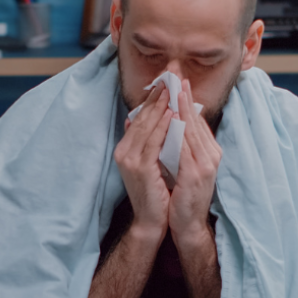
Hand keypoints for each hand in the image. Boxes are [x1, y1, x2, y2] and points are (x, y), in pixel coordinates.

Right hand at [114, 83, 172, 245]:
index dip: (152, 98)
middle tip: (169, 76)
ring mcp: (130, 160)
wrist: (152, 221)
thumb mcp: (150, 162)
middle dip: (156, 96)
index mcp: (126, 148)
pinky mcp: (140, 169)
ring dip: (160, 107)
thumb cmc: (156, 192)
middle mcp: (124, 152)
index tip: (165, 80)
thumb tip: (151, 119)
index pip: (139, 118)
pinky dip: (163, 127)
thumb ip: (149, 142)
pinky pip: (154, 143)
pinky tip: (173, 115)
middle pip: (141, 118)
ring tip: (172, 89)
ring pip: (147, 127)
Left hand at [169, 79, 221, 251]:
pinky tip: (171, 116)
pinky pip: (186, 146)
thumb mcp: (180, 165)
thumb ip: (176, 145)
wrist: (187, 225)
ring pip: (192, 129)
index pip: (197, 120)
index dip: (187, 99)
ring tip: (173, 88)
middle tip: (176, 75)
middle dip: (184, 96)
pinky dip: (178, 129)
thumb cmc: (181, 196)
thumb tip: (166, 122)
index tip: (178, 80)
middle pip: (196, 120)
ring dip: (182, 107)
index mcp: (208, 152)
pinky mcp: (196, 173)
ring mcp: (206, 163)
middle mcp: (211, 154)